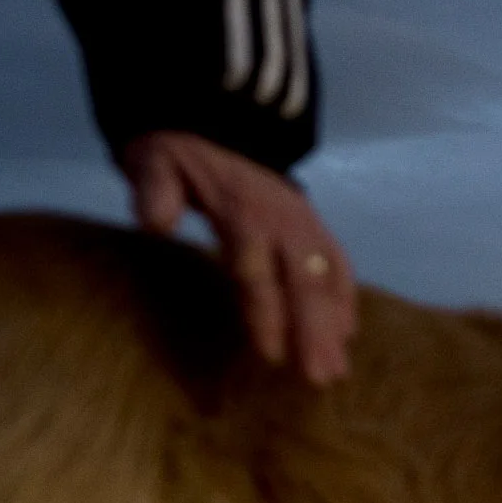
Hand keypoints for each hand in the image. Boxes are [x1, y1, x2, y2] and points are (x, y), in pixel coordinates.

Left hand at [121, 131, 355, 384]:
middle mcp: (283, 225)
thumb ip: (155, 190)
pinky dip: (346, 299)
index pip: (257, 272)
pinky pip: (338, 266)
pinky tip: (348, 334)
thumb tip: (154, 223)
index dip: (266, 314)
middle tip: (320, 377)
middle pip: (303, 285)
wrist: (218, 125)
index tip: (271, 355)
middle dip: (313, 333)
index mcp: (244, 215)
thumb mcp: (155, 161)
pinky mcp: (315, 228)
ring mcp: (305, 227)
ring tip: (338, 370)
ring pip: (326, 281)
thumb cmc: (182, 155)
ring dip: (334, 327)